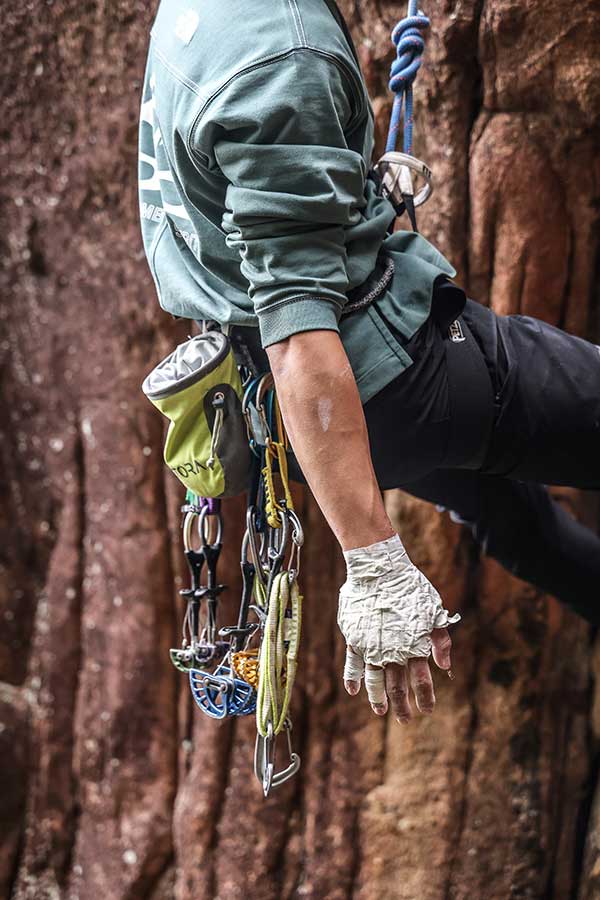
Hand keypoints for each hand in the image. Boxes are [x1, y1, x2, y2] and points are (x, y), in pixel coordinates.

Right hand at [337, 533, 460, 720]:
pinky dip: (353, 678)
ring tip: (380, 711)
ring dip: (378, 698)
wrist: (378, 569)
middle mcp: (393, 650)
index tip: (427, 711)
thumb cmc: (409, 586)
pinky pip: (352, 663)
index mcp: (414, 645)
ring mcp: (371, 646)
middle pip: (397, 687)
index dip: (425, 697)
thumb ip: (440, 639)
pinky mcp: (354, 638)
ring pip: (375, 680)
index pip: (421, 680)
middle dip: (402, 705)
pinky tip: (354, 690)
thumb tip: (445, 667)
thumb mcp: (433, 610)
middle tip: (405, 720)